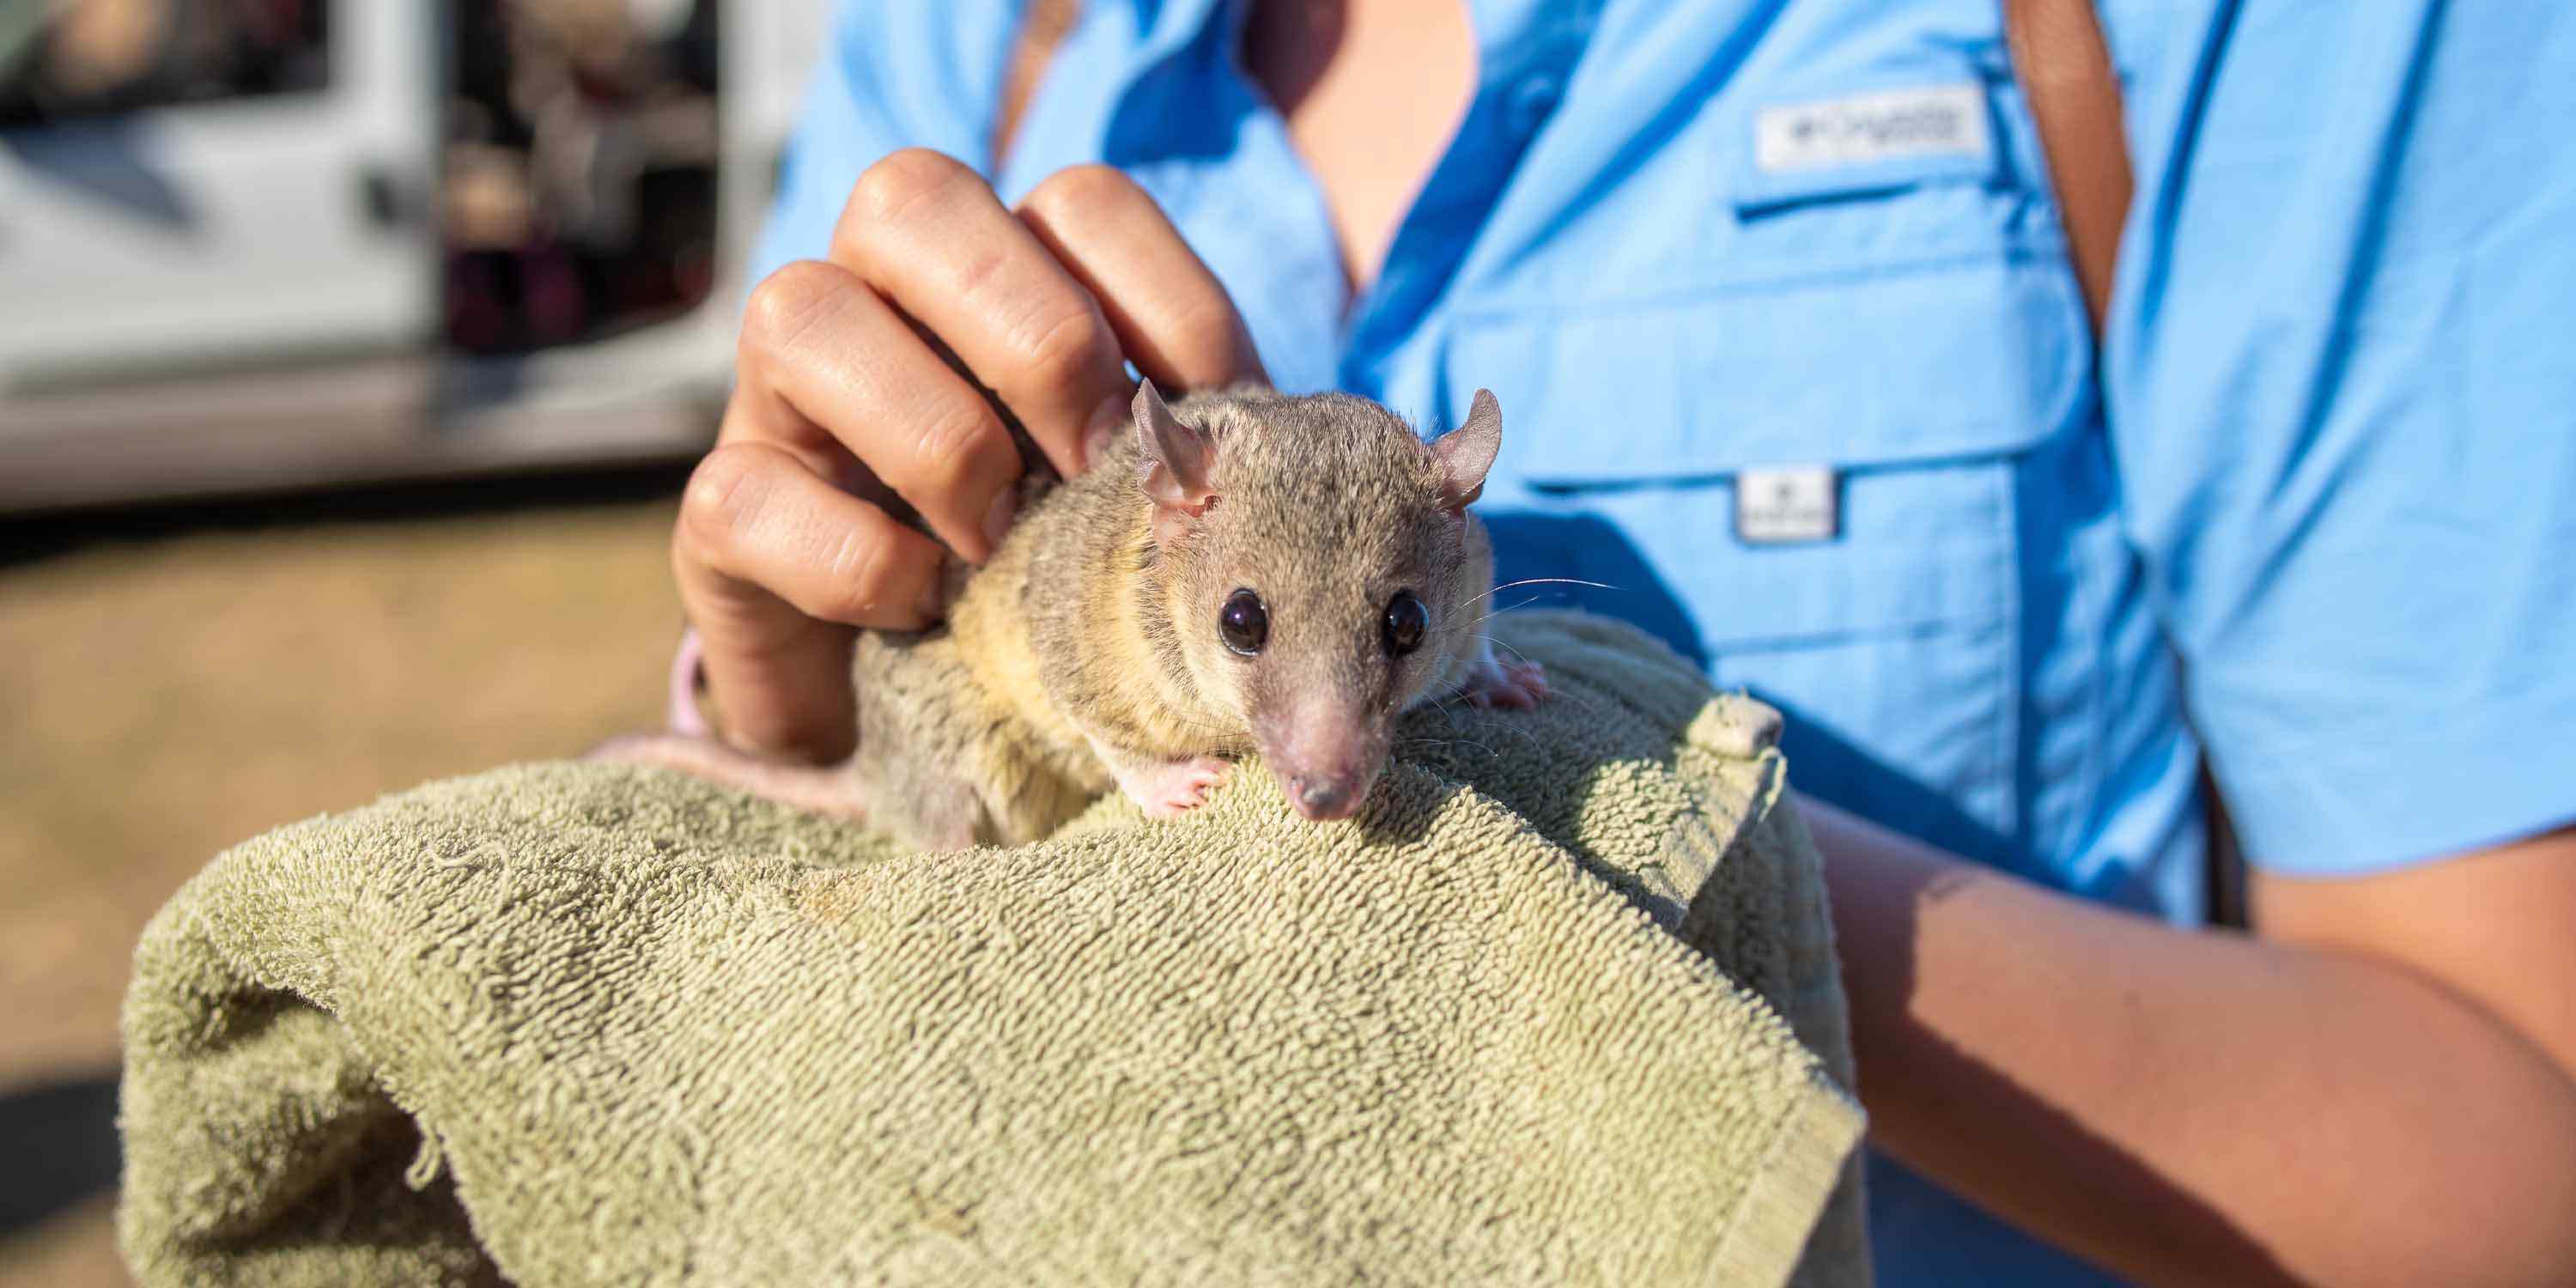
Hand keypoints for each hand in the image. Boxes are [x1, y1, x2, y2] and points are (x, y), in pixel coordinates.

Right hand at [677, 152, 1265, 760]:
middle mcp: (878, 298)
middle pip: (910, 196)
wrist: (938, 712)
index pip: (1078, 201)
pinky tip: (923, 609)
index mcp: (1002, 274)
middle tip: (1092, 465)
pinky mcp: (719, 516)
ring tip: (998, 544)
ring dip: (935, 437)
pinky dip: (856, 560)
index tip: (1208, 422)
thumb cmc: (1060, 575)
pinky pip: (746, 494)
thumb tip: (1265, 448)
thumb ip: (1190, 456)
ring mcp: (778, 396)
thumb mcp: (1139, 501)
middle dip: (1032, 335)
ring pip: (797, 310)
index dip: (1161, 301)